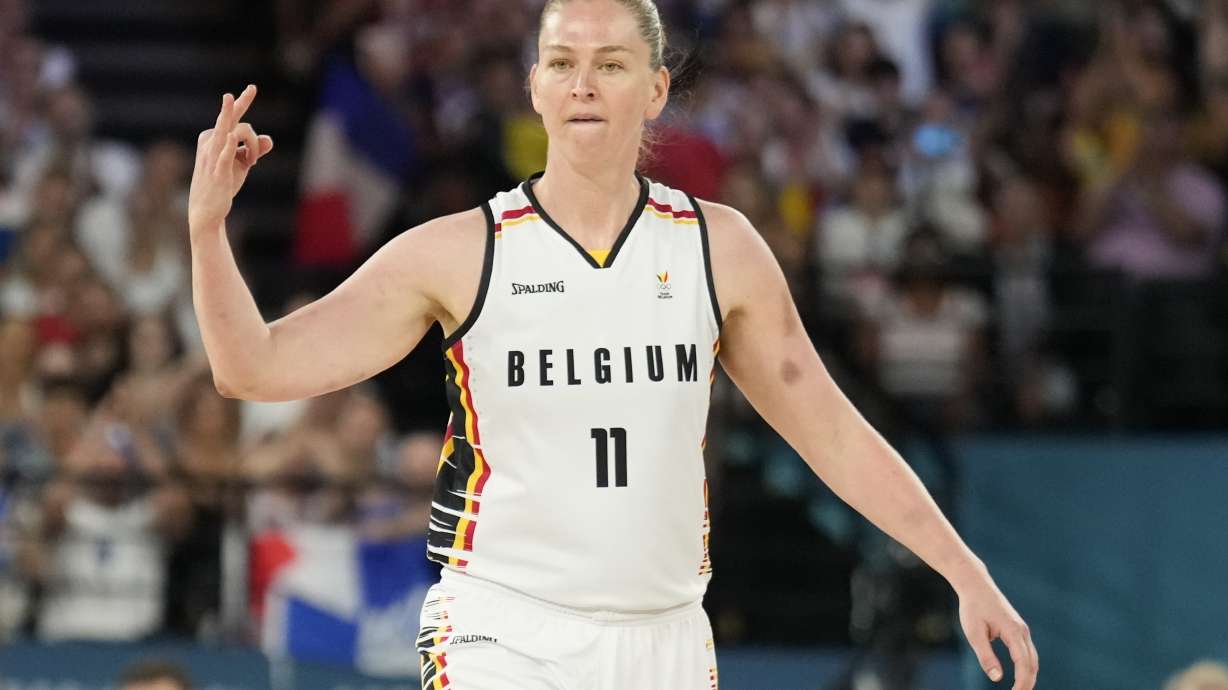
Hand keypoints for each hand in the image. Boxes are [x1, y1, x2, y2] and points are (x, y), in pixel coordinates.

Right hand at [188, 84, 273, 233]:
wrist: (207, 210)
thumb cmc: (223, 184)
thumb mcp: (241, 165)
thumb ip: (254, 151)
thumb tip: (269, 140)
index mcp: (213, 138)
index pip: (230, 118)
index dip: (242, 104)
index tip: (252, 87)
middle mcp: (210, 143)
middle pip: (229, 119)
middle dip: (240, 104)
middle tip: (252, 87)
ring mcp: (212, 157)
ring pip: (231, 134)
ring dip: (251, 145)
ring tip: (252, 156)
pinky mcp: (217, 172)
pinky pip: (222, 155)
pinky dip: (228, 146)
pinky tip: (232, 137)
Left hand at [958, 576, 1037, 688]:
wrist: (976, 585)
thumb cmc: (972, 608)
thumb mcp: (974, 633)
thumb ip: (986, 656)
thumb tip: (997, 678)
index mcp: (1013, 631)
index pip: (1024, 663)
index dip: (1022, 682)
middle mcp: (1022, 631)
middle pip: (1032, 663)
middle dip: (1028, 683)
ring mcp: (1022, 629)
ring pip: (1032, 658)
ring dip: (1029, 676)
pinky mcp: (1018, 629)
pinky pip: (1027, 652)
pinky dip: (1026, 666)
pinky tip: (1021, 676)